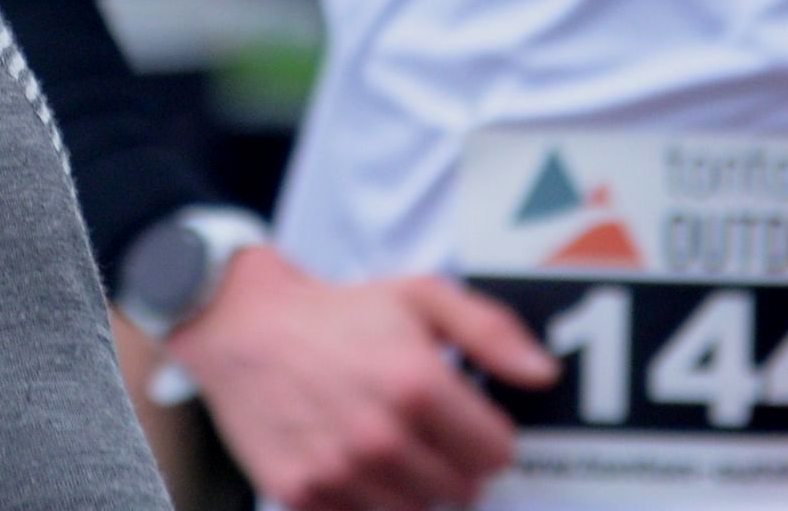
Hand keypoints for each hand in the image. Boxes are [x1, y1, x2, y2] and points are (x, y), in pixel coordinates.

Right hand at [167, 245, 558, 510]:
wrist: (243, 326)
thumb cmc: (338, 313)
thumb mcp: (420, 298)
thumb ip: (491, 332)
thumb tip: (544, 374)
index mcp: (417, 384)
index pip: (496, 454)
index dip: (484, 435)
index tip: (462, 418)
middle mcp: (381, 435)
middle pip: (461, 492)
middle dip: (451, 464)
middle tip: (421, 431)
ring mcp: (339, 470)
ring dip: (411, 487)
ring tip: (387, 446)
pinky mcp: (301, 493)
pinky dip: (364, 500)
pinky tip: (351, 461)